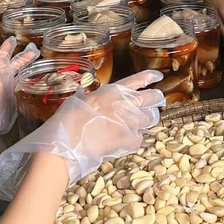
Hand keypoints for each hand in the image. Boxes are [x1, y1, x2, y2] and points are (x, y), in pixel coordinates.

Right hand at [0, 71, 165, 199]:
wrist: (66, 146)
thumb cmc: (65, 122)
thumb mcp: (76, 102)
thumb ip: (88, 97)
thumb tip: (85, 93)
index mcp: (111, 92)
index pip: (137, 80)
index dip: (150, 77)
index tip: (158, 76)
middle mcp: (124, 104)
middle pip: (153, 98)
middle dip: (156, 99)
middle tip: (155, 103)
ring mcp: (129, 123)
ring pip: (151, 118)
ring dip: (148, 119)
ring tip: (142, 122)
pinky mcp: (129, 140)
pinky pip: (141, 138)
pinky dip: (137, 139)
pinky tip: (129, 140)